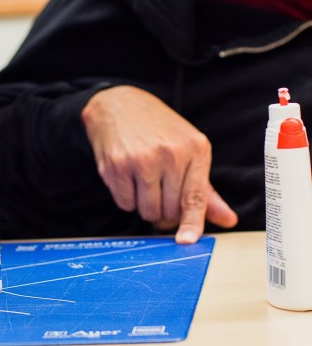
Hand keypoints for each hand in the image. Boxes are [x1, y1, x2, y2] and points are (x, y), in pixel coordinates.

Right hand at [81, 85, 237, 243]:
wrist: (119, 104)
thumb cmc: (159, 129)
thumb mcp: (189, 150)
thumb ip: (205, 189)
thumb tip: (228, 220)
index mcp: (195, 149)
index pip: (195, 197)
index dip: (192, 223)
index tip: (186, 241)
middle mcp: (170, 153)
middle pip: (169, 210)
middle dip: (164, 211)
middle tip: (159, 192)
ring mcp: (141, 159)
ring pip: (146, 210)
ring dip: (144, 205)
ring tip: (143, 181)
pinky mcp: (116, 165)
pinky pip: (124, 202)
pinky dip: (126, 197)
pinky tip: (127, 176)